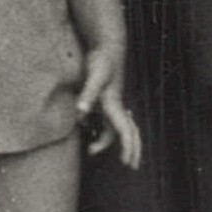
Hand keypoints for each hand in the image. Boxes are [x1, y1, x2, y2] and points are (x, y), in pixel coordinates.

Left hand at [77, 42, 143, 168]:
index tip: (127, 162)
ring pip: (119, 127)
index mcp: (114, 105)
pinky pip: (109, 119)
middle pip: (128, 132)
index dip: (128, 148)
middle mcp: (116, 106)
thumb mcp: (94, 76)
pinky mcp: (107, 98)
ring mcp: (113, 102)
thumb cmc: (102, 60)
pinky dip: (104, 128)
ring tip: (93, 149)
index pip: (125, 132)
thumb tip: (81, 113)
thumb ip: (87, 94)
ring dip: (113, 141)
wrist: (107, 46)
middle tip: (130, 165)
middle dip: (131, 149)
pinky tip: (91, 130)